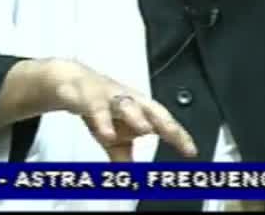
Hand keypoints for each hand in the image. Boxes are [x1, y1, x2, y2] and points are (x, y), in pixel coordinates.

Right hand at [42, 59, 197, 161]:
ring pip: (125, 103)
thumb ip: (125, 158)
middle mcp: (129, 101)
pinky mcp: (88, 96)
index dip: (179, 136)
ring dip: (136, 115)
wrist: (73, 83)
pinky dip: (101, 119)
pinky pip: (96, 107)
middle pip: (151, 109)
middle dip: (164, 122)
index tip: (191, 151)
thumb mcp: (114, 137)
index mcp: (140, 109)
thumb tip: (136, 180)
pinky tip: (106, 132)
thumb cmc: (101, 108)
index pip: (164, 122)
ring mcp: (110, 96)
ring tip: (144, 129)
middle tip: (175, 135)